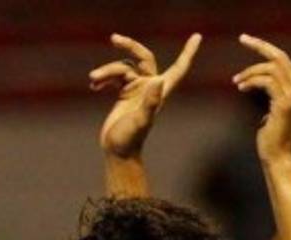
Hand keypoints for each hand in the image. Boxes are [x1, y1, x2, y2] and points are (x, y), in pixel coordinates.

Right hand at [92, 33, 201, 158]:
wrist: (117, 151)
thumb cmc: (130, 139)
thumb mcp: (141, 121)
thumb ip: (150, 102)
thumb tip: (158, 81)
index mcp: (159, 90)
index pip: (178, 68)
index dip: (188, 52)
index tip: (197, 37)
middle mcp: (149, 87)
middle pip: (142, 57)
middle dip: (129, 46)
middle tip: (114, 38)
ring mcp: (136, 90)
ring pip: (122, 68)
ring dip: (107, 71)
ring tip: (93, 79)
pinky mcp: (123, 94)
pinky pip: (114, 78)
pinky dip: (104, 79)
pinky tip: (94, 86)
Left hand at [235, 27, 290, 164]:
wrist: (278, 157)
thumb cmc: (274, 136)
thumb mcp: (276, 109)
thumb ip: (277, 92)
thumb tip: (268, 81)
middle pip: (282, 57)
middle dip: (261, 45)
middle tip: (244, 38)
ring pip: (272, 67)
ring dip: (249, 71)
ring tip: (237, 81)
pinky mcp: (284, 104)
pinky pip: (267, 81)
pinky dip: (251, 81)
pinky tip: (241, 87)